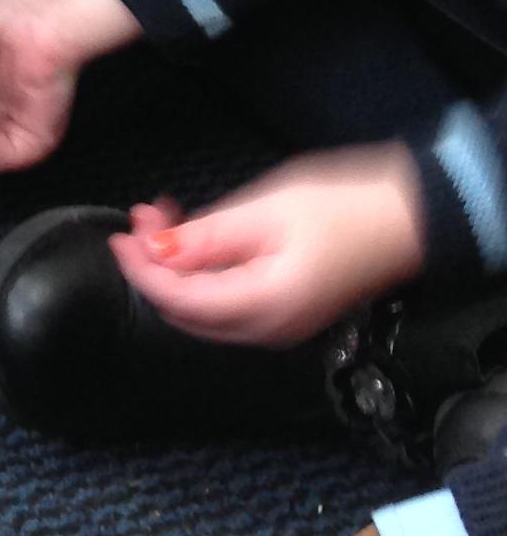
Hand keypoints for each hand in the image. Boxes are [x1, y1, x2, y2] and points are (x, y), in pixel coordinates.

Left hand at [109, 146, 430, 345]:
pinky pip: (229, 300)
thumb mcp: (266, 211)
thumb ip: (208, 237)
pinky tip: (198, 236)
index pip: (179, 301)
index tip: (122, 235)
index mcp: (263, 306)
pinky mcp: (286, 309)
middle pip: (187, 310)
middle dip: (155, 266)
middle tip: (144, 218)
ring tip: (165, 218)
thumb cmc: (347, 208)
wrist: (412, 217)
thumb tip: (157, 252)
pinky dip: (203, 271)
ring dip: (177, 266)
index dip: (141, 270)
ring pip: (205, 307)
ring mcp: (279, 323)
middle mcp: (269, 327)